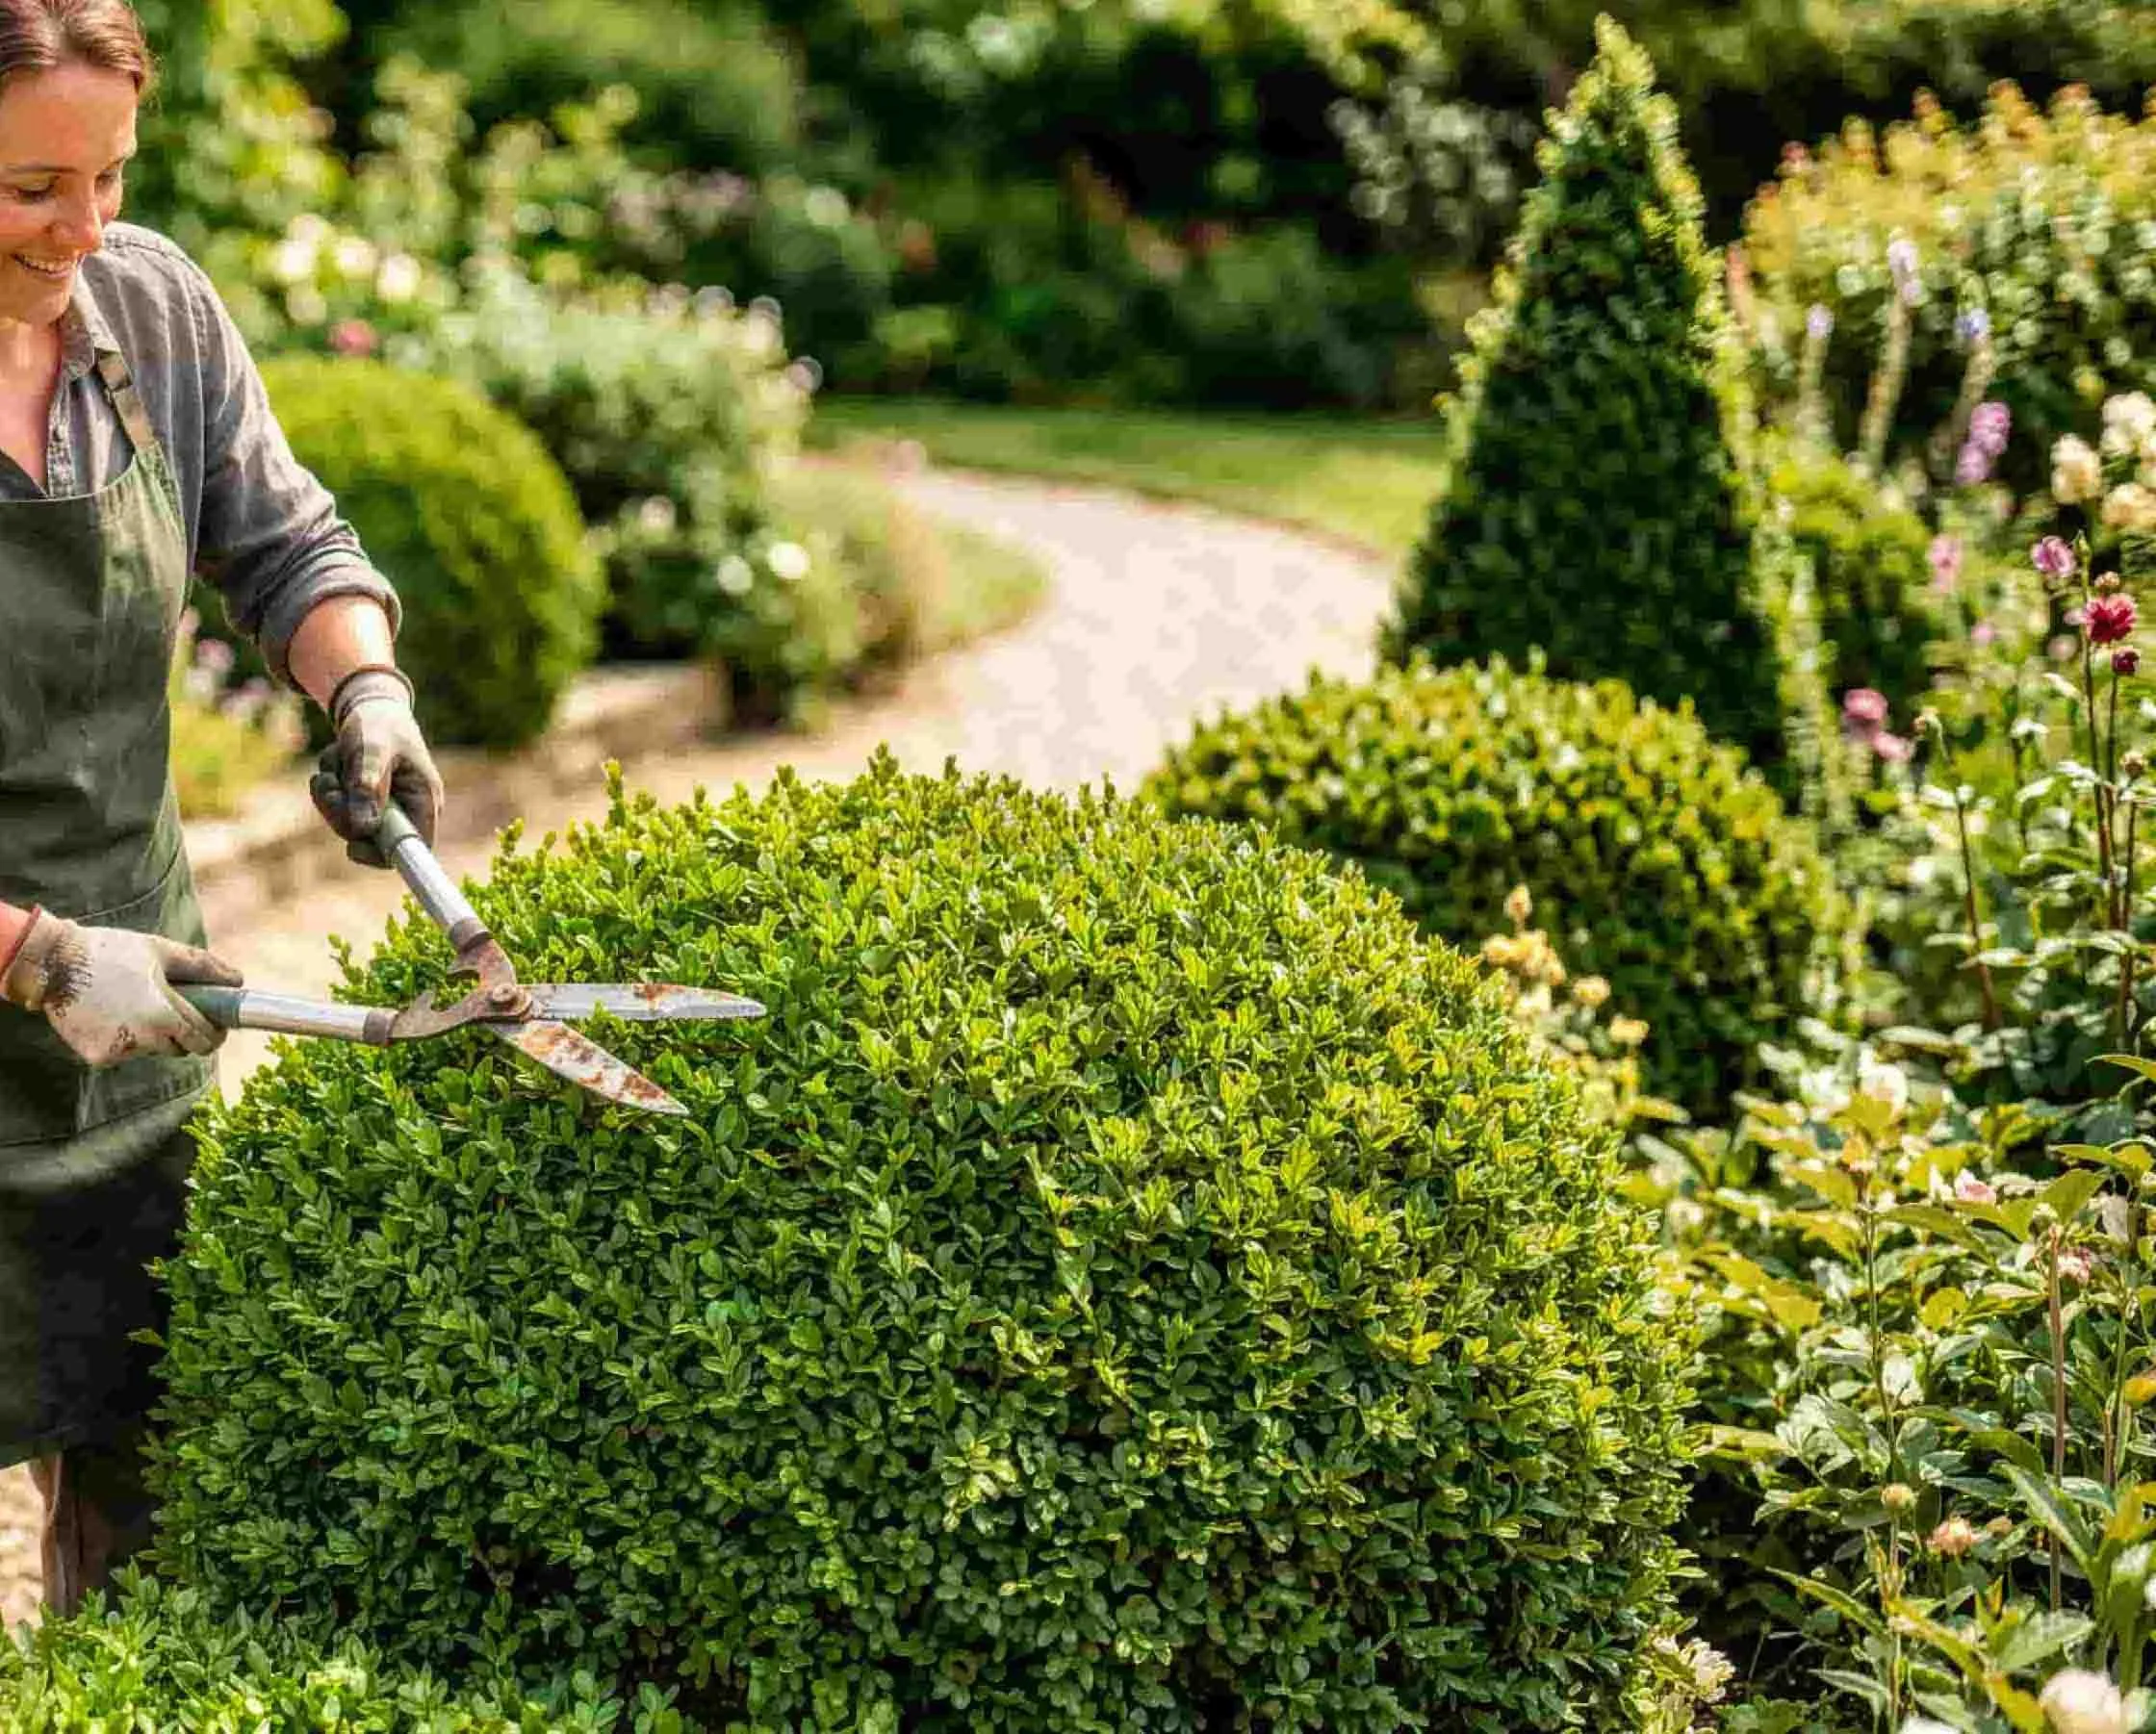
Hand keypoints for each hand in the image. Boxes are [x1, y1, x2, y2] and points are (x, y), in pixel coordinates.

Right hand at [0, 910, 241, 1065]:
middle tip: (174, 1011)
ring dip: (151, 1036)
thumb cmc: (110, 951)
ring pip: (150, 1050)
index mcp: (164, 1014)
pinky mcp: (97, 1057)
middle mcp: (142, 1039)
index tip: (216, 1026)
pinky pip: (124, 1052)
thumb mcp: (161, 951)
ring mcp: (118, 1051)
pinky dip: (124, 1039)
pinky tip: (111, 1015)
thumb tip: (238, 980)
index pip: (203, 1039)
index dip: (214, 1034)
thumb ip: (203, 967)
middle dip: (183, 1034)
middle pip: (179, 1049)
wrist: (52, 963)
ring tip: (134, 1005)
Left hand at [309, 667, 444, 868]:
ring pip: (349, 825)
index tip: (350, 848)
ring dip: (331, 795)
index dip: (382, 856)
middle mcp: (409, 810)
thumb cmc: (379, 724)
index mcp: (425, 800)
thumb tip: (363, 826)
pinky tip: (335, 766)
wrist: (373, 707)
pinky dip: (330, 789)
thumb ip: (368, 784)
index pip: (412, 848)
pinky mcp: (369, 804)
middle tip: (326, 782)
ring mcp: (388, 808)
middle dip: (340, 811)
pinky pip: (340, 812)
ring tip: (334, 761)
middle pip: (370, 838)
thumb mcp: (372, 748)